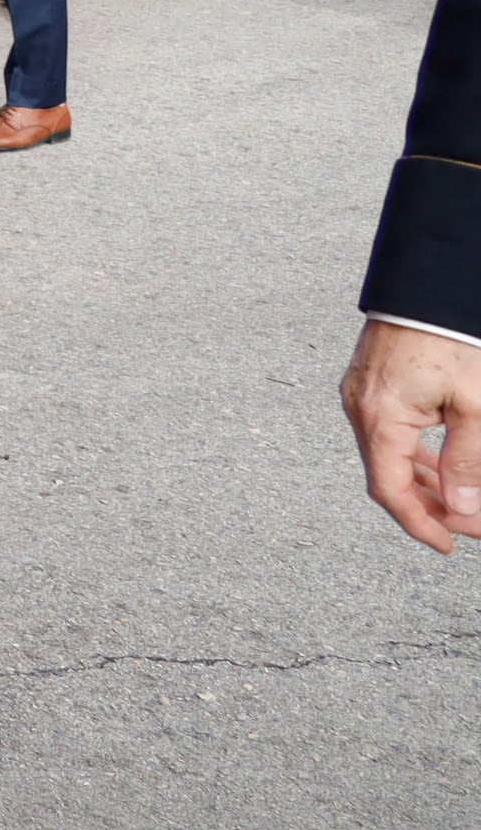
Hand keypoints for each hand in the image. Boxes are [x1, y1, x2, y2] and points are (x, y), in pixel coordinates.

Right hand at [340, 318, 480, 552]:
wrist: (430, 285)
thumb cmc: (451, 337)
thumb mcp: (475, 405)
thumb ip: (469, 461)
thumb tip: (461, 508)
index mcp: (380, 417)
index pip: (391, 489)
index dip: (420, 523)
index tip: (449, 544)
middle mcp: (360, 408)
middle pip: (389, 475)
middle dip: (431, 506)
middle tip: (469, 524)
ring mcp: (360, 394)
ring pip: (390, 454)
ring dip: (425, 481)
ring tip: (461, 499)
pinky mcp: (369, 383)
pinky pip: (389, 432)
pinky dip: (415, 454)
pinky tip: (441, 462)